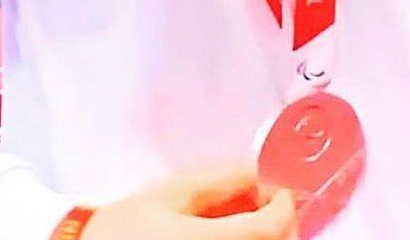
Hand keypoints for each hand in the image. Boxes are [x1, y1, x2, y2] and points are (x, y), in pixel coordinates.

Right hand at [83, 166, 297, 239]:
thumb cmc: (125, 225)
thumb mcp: (173, 193)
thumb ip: (221, 182)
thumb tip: (260, 176)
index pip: (271, 229)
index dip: (285, 205)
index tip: (281, 188)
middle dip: (279, 222)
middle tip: (268, 201)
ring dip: (267, 236)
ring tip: (247, 217)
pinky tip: (231, 234)